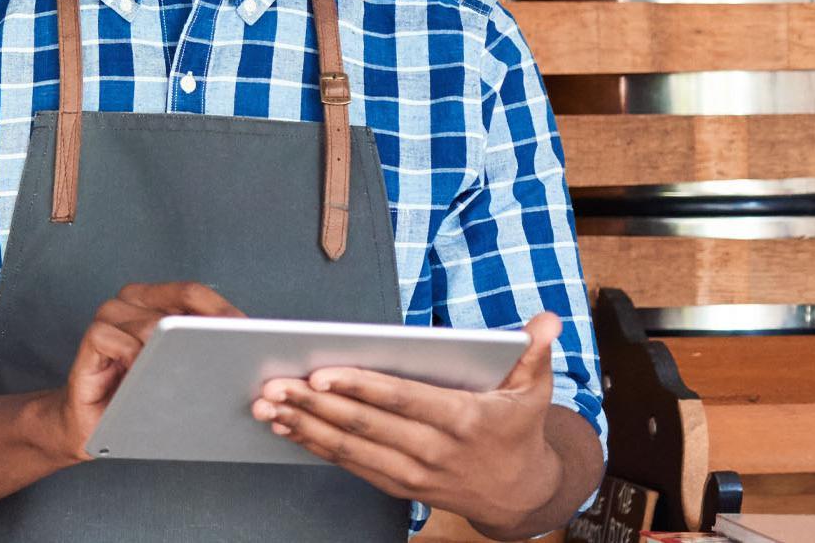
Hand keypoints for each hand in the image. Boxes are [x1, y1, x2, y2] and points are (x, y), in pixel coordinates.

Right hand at [33, 281, 243, 462]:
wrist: (93, 425)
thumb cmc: (139, 396)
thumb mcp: (177, 373)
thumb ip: (201, 352)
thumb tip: (246, 348)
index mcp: (155, 300)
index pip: (194, 292)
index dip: (223, 311)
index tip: (249, 335)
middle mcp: (131, 301)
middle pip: (179, 297)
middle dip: (208, 327)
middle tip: (228, 353)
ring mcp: (109, 317)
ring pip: (151, 322)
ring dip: (170, 350)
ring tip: (181, 374)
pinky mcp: (92, 338)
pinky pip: (118, 340)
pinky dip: (134, 359)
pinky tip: (142, 377)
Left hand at [254, 312, 567, 536]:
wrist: (519, 494)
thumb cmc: (518, 431)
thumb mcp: (534, 392)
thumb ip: (534, 353)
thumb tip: (547, 319)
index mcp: (465, 420)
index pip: (405, 400)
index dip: (362, 388)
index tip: (322, 373)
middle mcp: (436, 451)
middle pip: (368, 426)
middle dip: (317, 405)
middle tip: (274, 384)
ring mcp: (415, 474)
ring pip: (352, 449)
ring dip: (305, 427)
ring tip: (267, 405)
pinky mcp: (399, 487)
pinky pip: (351, 465)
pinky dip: (315, 446)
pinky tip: (286, 428)